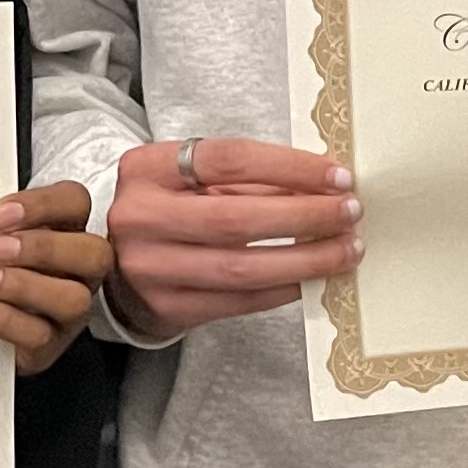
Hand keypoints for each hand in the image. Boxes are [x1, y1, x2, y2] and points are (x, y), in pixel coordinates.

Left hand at [0, 183, 110, 375]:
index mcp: (70, 230)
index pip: (76, 203)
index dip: (42, 205)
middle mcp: (82, 271)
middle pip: (94, 253)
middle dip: (44, 248)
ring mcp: (72, 311)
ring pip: (74, 299)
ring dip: (25, 286)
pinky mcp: (51, 345)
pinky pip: (41, 336)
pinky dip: (6, 319)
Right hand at [102, 136, 359, 339]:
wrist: (118, 265)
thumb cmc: (170, 209)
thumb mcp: (192, 179)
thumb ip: (247, 178)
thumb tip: (325, 184)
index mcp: (147, 168)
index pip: (228, 159)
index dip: (290, 167)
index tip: (338, 177)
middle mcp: (140, 216)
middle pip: (235, 217)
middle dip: (304, 216)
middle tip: (350, 213)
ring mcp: (149, 267)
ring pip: (241, 267)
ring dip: (303, 259)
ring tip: (345, 250)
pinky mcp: (166, 307)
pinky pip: (238, 302)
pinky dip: (282, 289)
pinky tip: (311, 277)